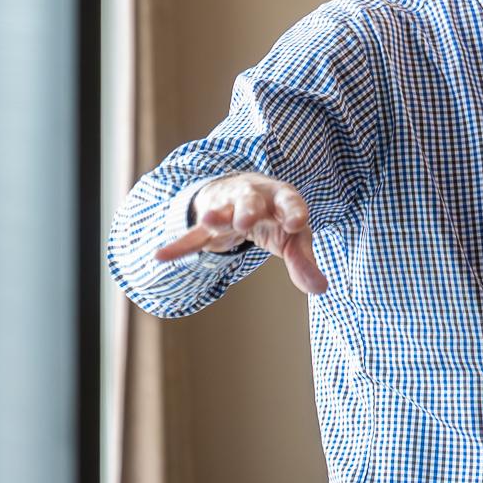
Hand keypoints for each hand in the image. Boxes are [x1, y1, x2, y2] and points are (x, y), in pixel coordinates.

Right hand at [155, 172, 327, 294]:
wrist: (244, 193)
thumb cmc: (277, 217)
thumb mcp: (294, 237)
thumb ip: (304, 262)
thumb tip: (321, 289)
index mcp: (281, 199)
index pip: (291, 202)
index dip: (294, 212)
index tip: (297, 223)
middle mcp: (253, 199)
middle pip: (251, 202)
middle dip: (248, 210)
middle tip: (245, 221)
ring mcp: (227, 209)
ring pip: (220, 211)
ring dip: (215, 216)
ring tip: (207, 221)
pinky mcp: (206, 226)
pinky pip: (192, 236)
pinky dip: (179, 246)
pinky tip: (161, 256)